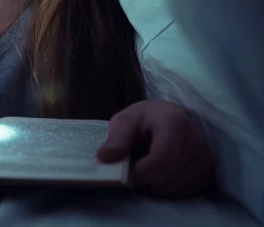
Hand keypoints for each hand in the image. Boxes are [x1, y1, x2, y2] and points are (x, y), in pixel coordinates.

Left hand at [97, 99, 215, 197]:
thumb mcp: (127, 119)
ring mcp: (205, 162)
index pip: (159, 161)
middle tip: (135, 167)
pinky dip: (166, 188)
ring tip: (148, 167)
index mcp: (175, 124)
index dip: (138, 171)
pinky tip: (160, 173)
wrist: (174, 118)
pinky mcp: (207, 176)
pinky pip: (182, 193)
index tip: (126, 170)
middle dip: (143, 179)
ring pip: (172, 189)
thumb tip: (104, 158)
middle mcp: (197, 145)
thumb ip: (116, 137)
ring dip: (154, 185)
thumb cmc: (148, 119)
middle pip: (166, 179)